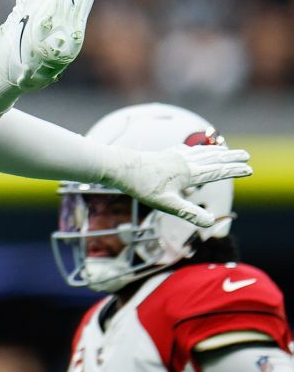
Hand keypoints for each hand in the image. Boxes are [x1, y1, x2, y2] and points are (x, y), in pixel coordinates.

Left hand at [101, 144, 251, 227]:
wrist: (122, 167)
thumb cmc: (143, 186)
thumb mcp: (166, 204)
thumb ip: (188, 212)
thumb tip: (209, 222)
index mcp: (189, 172)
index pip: (218, 171)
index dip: (234, 171)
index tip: (250, 170)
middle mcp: (185, 161)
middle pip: (213, 157)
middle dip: (231, 157)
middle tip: (247, 155)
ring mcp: (175, 156)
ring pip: (201, 152)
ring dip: (217, 151)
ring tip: (227, 150)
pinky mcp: (165, 154)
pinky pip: (187, 150)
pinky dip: (197, 148)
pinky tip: (195, 149)